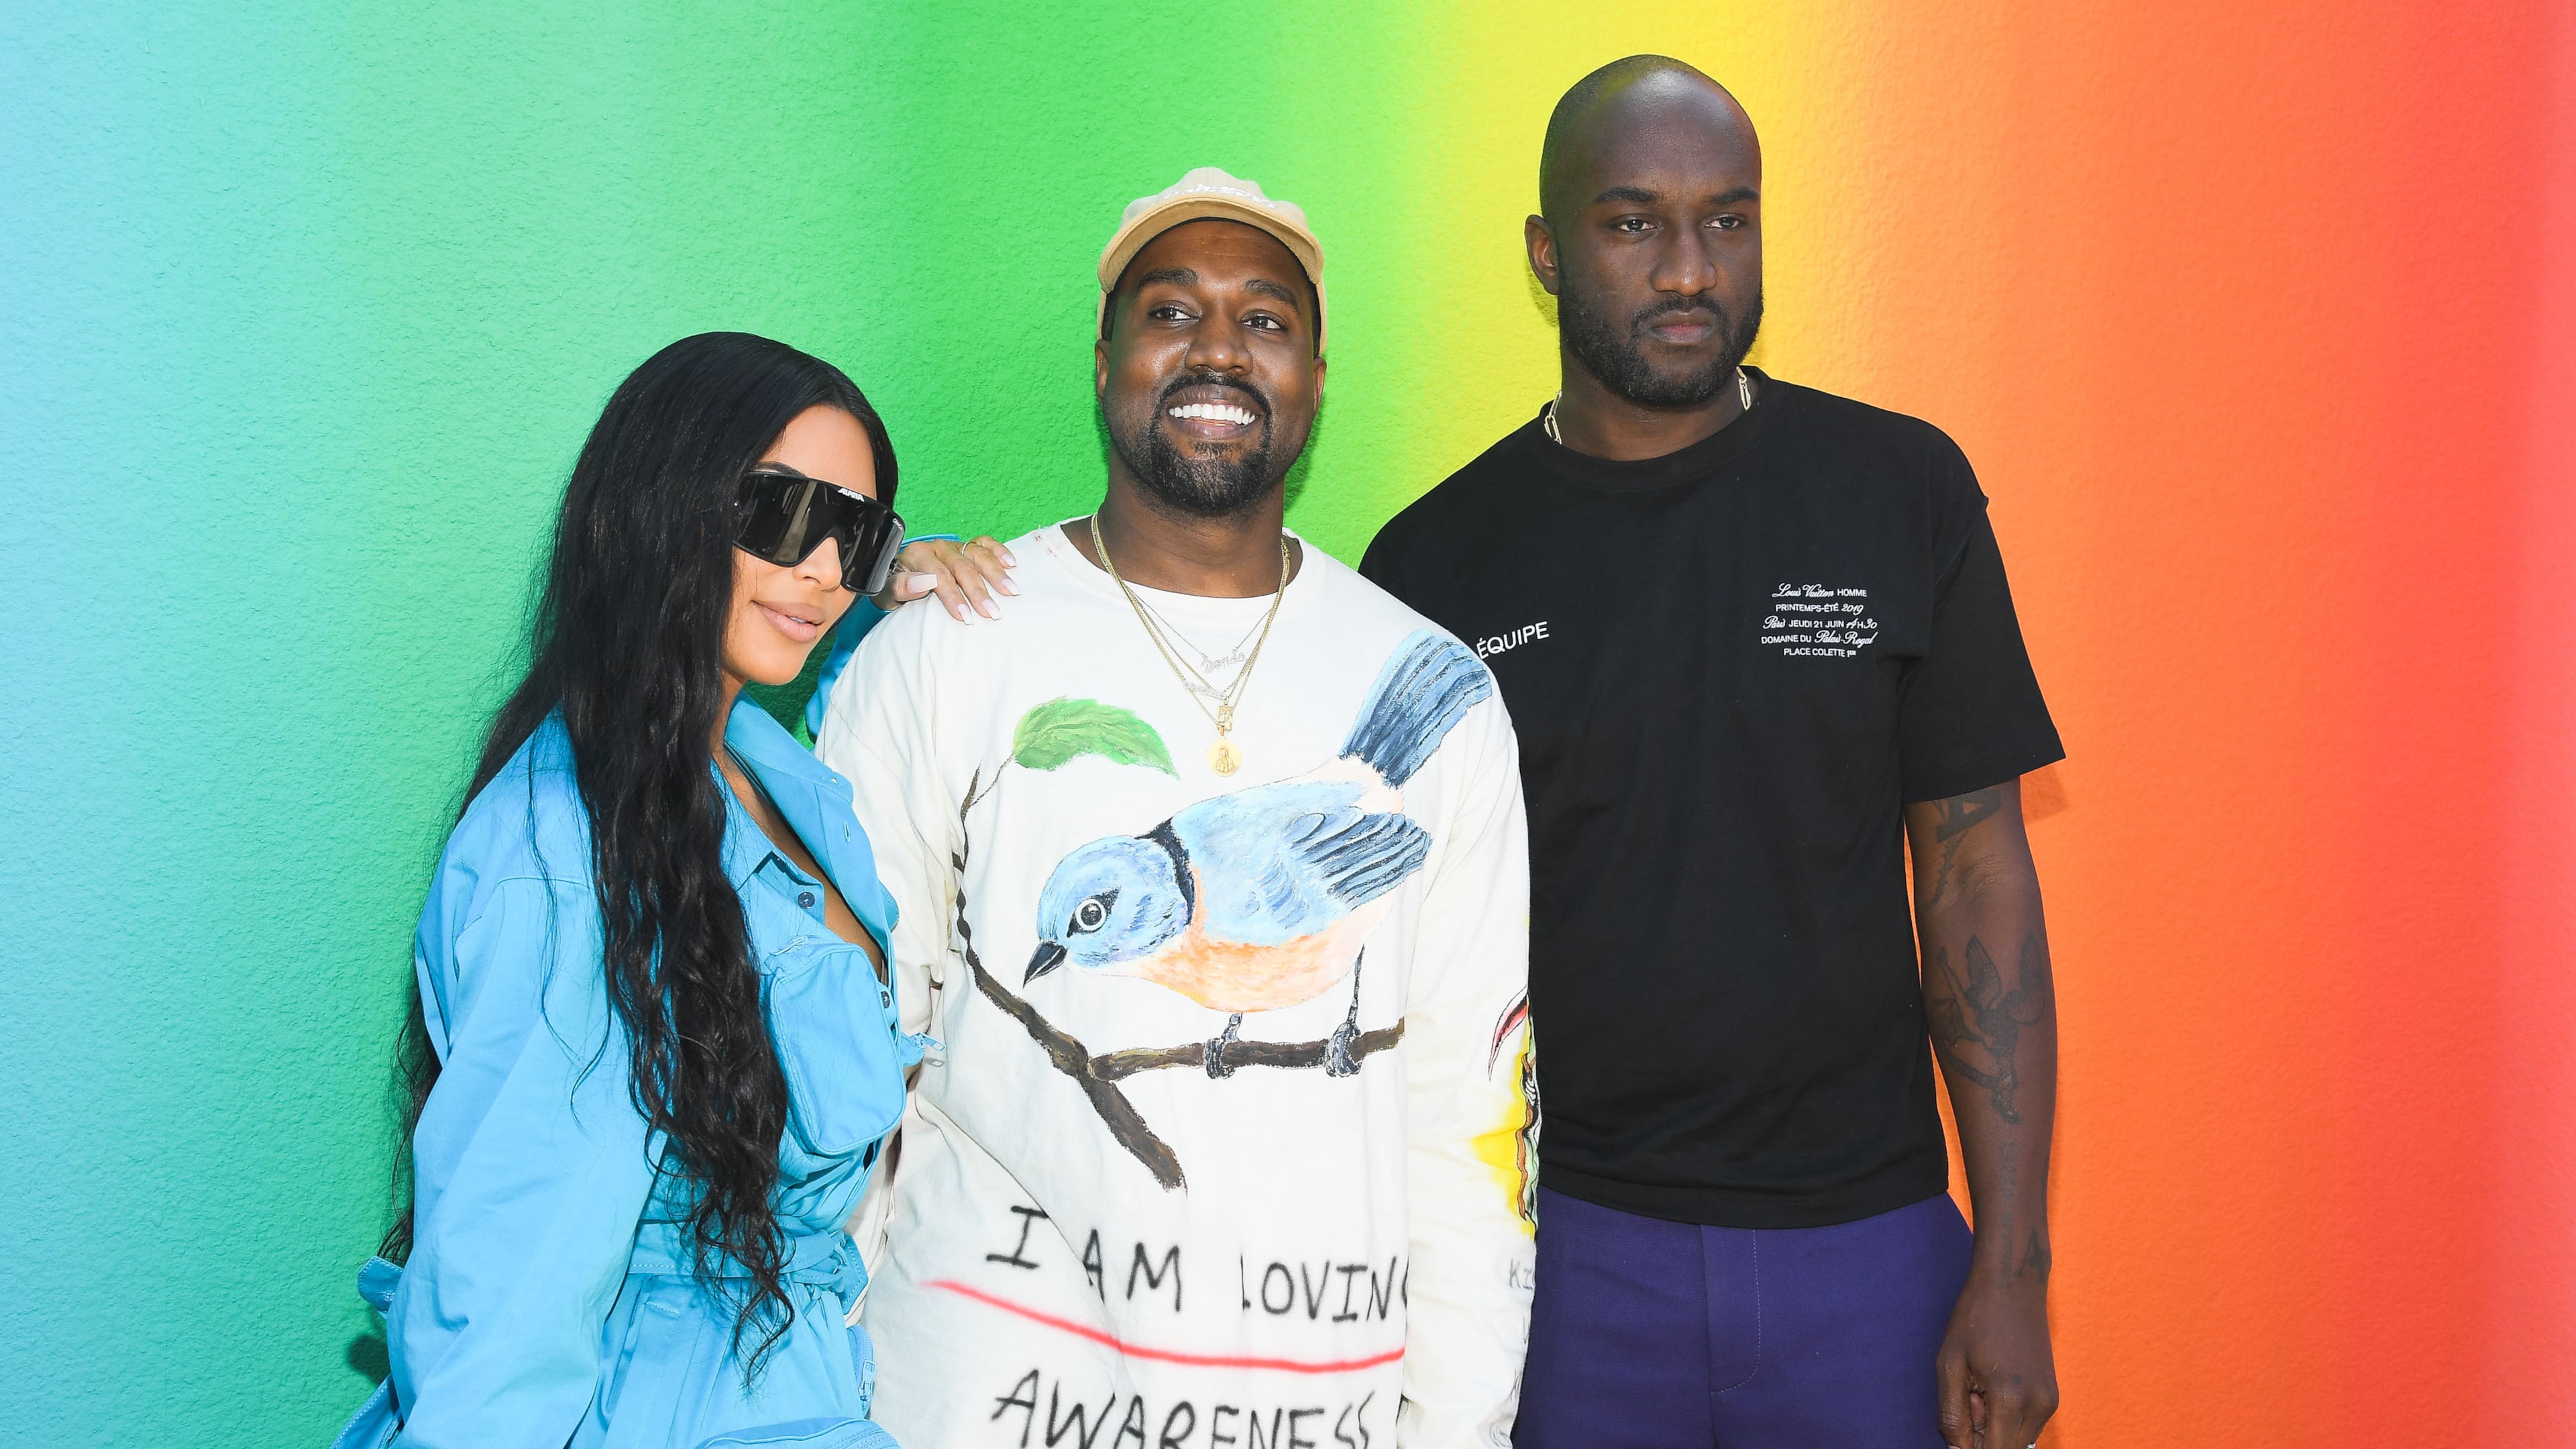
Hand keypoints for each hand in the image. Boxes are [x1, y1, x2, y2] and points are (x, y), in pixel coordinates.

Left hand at [874, 535, 1017, 620]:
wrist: (897, 577)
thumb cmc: (895, 588)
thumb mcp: (886, 592)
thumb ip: (901, 586)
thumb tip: (924, 582)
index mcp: (918, 555)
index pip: (940, 576)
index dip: (953, 597)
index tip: (966, 617)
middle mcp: (938, 547)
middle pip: (962, 567)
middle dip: (979, 591)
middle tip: (992, 613)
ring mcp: (954, 546)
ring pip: (977, 554)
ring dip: (996, 574)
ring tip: (1011, 592)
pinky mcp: (966, 547)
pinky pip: (984, 543)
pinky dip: (999, 551)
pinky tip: (1012, 564)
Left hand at [1936, 1277, 2056, 1448]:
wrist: (2013, 1284)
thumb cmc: (1975, 1319)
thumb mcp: (1950, 1364)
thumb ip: (1952, 1415)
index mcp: (2011, 1398)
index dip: (1969, 1448)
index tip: (1960, 1422)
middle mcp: (2039, 1406)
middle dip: (1980, 1435)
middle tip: (1969, 1394)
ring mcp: (2050, 1402)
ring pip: (2016, 1441)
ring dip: (1993, 1427)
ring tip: (1981, 1385)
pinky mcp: (2053, 1397)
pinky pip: (2025, 1426)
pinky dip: (2006, 1417)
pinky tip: (1994, 1384)